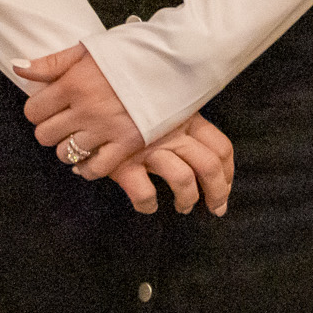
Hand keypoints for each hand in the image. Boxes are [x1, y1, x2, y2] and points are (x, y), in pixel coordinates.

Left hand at [19, 43, 141, 182]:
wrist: (179, 57)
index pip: (33, 111)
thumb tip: (17, 68)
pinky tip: (91, 157)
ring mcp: (107, 129)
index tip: (53, 106)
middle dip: (52, 129)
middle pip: (45, 135)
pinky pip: (96, 169)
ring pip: (66, 153)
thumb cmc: (135, 49)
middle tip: (67, 121)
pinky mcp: (129, 143)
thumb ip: (52, 62)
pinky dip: (88, 168)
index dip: (40, 109)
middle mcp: (86, 109)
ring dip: (70, 147)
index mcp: (73, 83)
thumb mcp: (90, 48)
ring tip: (82, 136)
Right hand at [109, 113, 235, 215]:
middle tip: (217, 209)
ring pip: (184, 179)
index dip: (228, 172)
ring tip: (183, 207)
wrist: (85, 103)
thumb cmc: (128, 110)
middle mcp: (171, 133)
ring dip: (188, 199)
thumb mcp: (161, 110)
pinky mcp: (122, 163)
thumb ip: (182, 126)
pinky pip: (144, 193)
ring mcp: (147, 147)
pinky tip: (148, 206)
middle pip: (209, 165)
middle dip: (218, 193)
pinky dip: (148, 204)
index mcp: (186, 118)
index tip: (226, 187)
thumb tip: (208, 160)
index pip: (220, 146)